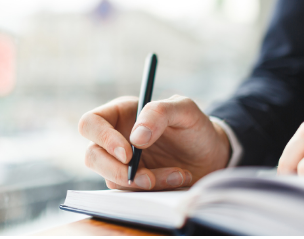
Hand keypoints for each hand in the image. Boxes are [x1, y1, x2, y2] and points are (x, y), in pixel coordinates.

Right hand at [78, 95, 230, 190]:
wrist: (212, 154)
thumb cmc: (194, 126)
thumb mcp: (184, 110)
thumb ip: (159, 113)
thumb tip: (136, 137)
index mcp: (120, 113)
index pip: (91, 123)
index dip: (102, 138)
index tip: (128, 153)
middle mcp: (115, 138)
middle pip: (92, 156)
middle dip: (117, 171)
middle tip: (147, 178)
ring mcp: (121, 164)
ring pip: (112, 179)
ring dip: (144, 183)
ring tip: (178, 175)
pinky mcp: (133, 183)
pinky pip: (131, 193)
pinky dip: (155, 190)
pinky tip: (178, 179)